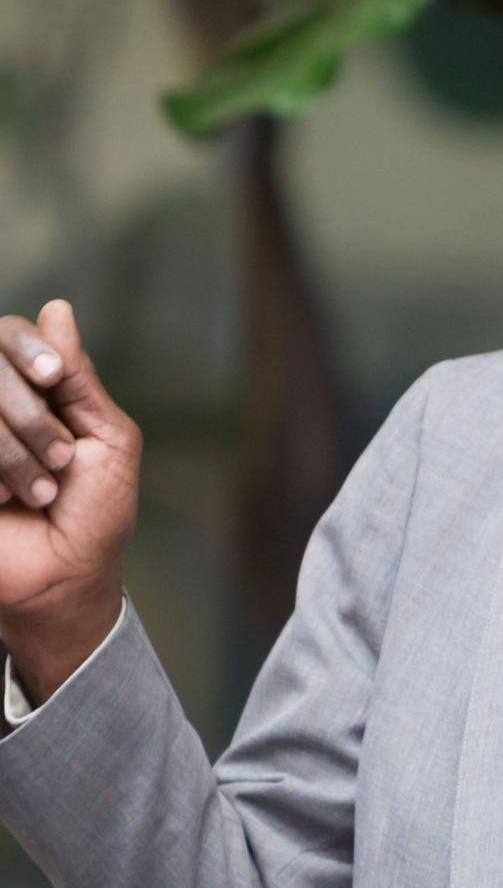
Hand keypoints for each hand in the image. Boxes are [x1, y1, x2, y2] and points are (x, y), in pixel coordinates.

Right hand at [0, 300, 141, 704]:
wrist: (64, 578)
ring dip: (13, 449)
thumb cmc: (95, 511)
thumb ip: (79, 377)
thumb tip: (57, 309)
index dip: (28, 349)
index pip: (11, 334)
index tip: (53, 377)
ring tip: (40, 491)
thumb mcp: (107, 438)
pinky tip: (4, 500)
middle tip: (61, 461)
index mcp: (35, 389)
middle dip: (31, 416)